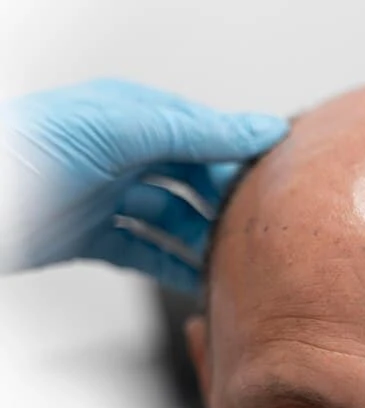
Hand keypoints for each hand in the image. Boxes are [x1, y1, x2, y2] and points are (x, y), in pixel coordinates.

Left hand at [0, 79, 288, 292]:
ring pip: (172, 219)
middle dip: (224, 203)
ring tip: (232, 260)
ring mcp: (107, 196)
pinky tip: (196, 279)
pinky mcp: (90, 237)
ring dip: (201, 239)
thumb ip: (197, 133)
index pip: (205, 134)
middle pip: (192, 179)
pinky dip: (171, 267)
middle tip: (258, 228)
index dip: (241, 155)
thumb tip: (263, 129)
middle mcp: (123, 153)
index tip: (279, 179)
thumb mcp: (125, 129)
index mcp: (134, 116)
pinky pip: (144, 252)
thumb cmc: (30, 150)